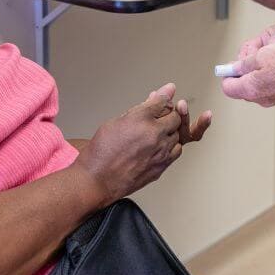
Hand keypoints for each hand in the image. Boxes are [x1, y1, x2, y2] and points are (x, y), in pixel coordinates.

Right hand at [74, 84, 210, 206]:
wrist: (97, 179)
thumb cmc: (102, 151)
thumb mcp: (116, 121)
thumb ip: (140, 108)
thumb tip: (155, 96)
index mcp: (141, 119)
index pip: (163, 101)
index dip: (164, 98)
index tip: (164, 96)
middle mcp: (154, 135)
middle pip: (174, 117)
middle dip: (167, 114)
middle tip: (156, 118)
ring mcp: (160, 152)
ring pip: (177, 134)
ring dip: (169, 131)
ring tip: (154, 134)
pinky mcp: (161, 166)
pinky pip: (176, 151)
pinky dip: (170, 146)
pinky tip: (159, 146)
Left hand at [221, 42, 274, 106]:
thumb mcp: (261, 55)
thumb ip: (243, 64)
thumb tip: (231, 68)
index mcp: (250, 89)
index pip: (227, 87)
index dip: (228, 73)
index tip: (232, 64)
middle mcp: (260, 99)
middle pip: (242, 87)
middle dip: (243, 72)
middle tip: (252, 57)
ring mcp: (273, 99)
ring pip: (257, 87)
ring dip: (258, 73)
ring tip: (268, 58)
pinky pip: (270, 87)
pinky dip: (270, 77)